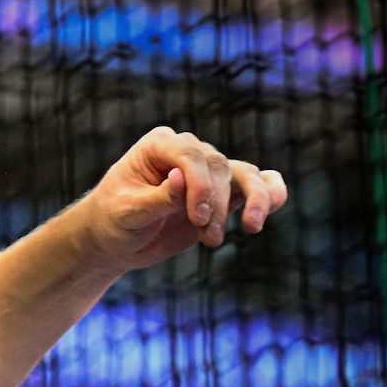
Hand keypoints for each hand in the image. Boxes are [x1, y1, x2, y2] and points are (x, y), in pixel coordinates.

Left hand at [83, 126, 288, 272]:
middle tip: (207, 237)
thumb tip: (182, 177)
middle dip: (217, 204)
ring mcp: (208, 172)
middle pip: (219, 167)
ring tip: (252, 228)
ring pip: (245, 174)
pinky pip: (256, 185)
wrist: (116, 241)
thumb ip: (158, 197)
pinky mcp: (222, 193)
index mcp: (158, 145)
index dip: (200, 185)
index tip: (198, 217)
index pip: (190, 156)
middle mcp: (187, 151)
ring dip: (253, 201)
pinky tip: (273, 207)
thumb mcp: (128, 213)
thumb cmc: (113, 221)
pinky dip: (271, 193)